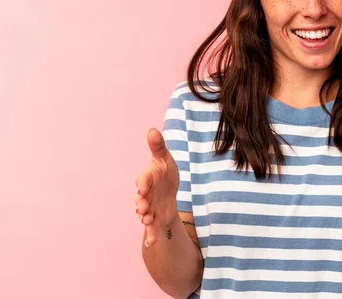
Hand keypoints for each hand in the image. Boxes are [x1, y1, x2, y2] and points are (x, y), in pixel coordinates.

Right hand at [135, 128, 179, 245]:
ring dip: (146, 218)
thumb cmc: (165, 172)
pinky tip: (151, 243)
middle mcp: (146, 195)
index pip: (143, 181)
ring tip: (147, 220)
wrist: (169, 191)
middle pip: (142, 200)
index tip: (142, 188)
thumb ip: (158, 146)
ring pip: (146, 214)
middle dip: (141, 204)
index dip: (143, 184)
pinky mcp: (157, 218)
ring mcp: (151, 208)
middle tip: (142, 208)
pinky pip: (153, 228)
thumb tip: (152, 129)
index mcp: (148, 179)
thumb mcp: (164, 159)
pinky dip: (151, 236)